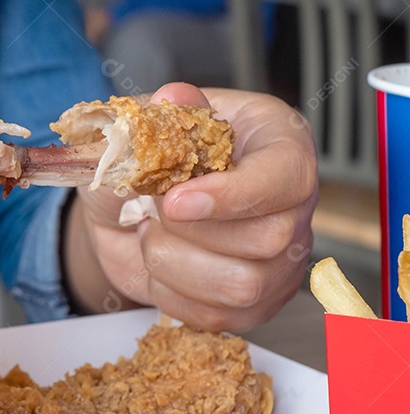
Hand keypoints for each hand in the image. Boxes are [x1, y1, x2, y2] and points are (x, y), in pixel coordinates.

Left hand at [67, 83, 317, 330]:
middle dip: (188, 231)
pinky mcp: (254, 304)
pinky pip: (217, 316)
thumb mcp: (142, 124)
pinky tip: (159, 262)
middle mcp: (292, 204)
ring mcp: (280, 260)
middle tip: (152, 208)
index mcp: (278, 143)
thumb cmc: (144, 158)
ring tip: (154, 233)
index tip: (175, 199)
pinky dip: (170, 292)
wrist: (122, 206)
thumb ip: (159, 115)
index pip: (285, 177)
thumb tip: (175, 97)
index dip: (233, 194)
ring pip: (242, 285)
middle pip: (268, 239)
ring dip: (173, 262)